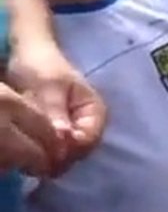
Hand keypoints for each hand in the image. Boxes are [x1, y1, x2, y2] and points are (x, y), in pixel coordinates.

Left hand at [7, 38, 106, 173]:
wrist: (28, 55)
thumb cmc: (41, 66)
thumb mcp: (48, 86)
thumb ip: (56, 112)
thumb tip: (64, 139)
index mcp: (96, 113)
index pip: (88, 141)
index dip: (68, 149)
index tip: (44, 149)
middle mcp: (90, 127)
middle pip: (79, 152)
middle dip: (57, 155)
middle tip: (30, 157)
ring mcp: (76, 132)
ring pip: (67, 156)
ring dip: (48, 156)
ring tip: (27, 154)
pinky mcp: (60, 136)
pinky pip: (55, 152)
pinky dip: (43, 153)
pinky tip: (28, 150)